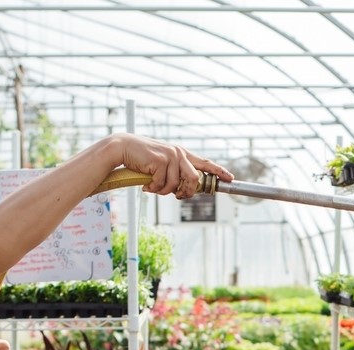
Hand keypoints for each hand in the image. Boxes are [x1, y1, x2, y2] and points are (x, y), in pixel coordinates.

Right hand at [116, 134, 233, 198]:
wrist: (123, 148)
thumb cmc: (142, 159)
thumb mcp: (162, 165)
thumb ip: (175, 174)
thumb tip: (185, 191)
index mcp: (182, 154)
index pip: (205, 163)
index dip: (219, 171)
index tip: (230, 178)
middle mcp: (179, 153)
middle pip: (194, 180)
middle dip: (187, 192)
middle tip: (178, 196)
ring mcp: (171, 156)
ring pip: (176, 186)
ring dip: (164, 192)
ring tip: (153, 187)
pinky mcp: (161, 161)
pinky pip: (162, 185)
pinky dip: (153, 189)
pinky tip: (145, 184)